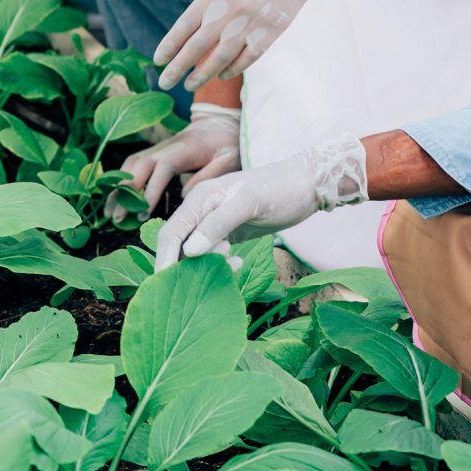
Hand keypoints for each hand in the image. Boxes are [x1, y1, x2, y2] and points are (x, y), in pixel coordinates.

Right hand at [120, 104, 240, 211]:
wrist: (219, 123)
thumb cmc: (226, 144)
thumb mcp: (229, 159)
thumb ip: (209, 175)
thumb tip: (185, 195)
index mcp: (183, 150)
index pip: (161, 169)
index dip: (150, 190)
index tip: (143, 213)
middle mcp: (165, 148)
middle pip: (138, 166)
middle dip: (125, 192)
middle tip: (117, 218)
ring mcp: (157, 149)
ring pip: (130, 165)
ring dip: (118, 187)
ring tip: (109, 212)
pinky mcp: (154, 153)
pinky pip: (132, 165)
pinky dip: (121, 180)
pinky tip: (115, 198)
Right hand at [152, 148, 336, 270]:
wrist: (306, 185)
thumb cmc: (279, 189)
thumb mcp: (248, 203)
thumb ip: (218, 224)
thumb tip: (189, 251)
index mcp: (200, 199)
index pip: (171, 233)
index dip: (165, 259)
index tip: (164, 286)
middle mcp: (202, 211)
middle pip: (179, 246)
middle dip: (186, 267)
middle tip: (202, 285)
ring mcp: (214, 223)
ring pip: (196, 253)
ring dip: (208, 266)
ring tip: (234, 263)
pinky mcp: (228, 233)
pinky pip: (213, 254)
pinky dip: (221, 264)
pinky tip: (238, 263)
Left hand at [154, 0, 361, 89]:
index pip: (186, 26)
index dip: (170, 45)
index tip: (158, 60)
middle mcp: (233, 10)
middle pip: (200, 47)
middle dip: (180, 68)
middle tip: (165, 83)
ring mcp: (255, 23)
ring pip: (224, 57)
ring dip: (205, 74)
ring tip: (190, 85)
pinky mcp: (275, 30)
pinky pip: (250, 56)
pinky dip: (235, 68)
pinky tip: (223, 74)